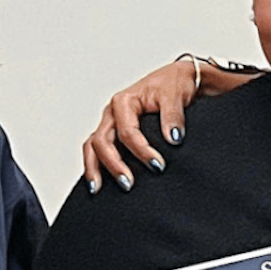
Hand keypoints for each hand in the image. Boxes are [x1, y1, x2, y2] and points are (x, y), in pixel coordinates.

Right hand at [81, 58, 199, 191]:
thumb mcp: (175, 95)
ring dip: (95, 168)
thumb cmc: (173, 84)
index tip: (158, 166)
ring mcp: (111, 123)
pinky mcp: (115, 132)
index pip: (127, 132)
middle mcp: (112, 113)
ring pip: (93, 146)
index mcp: (124, 101)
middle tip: (128, 184)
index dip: (141, 151)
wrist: (177, 79)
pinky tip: (98, 183)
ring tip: (97, 189)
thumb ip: (173, 115)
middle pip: (101, 141)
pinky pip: (98, 149)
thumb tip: (173, 138)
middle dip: (113, 165)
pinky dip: (96, 165)